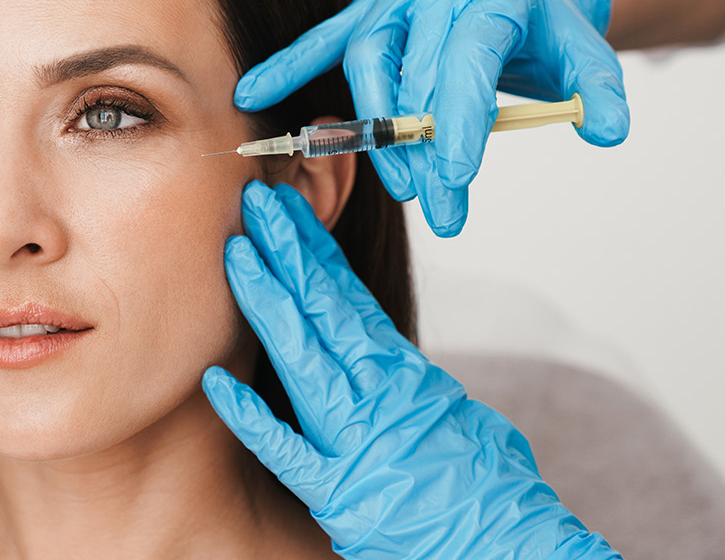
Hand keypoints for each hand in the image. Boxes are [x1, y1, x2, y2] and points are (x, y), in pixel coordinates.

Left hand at [202, 181, 617, 558]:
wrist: (509, 545)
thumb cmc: (491, 492)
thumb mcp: (460, 420)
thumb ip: (416, 389)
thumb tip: (395, 367)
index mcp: (406, 376)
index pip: (350, 299)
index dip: (315, 250)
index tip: (289, 210)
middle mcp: (378, 395)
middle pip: (322, 310)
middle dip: (285, 252)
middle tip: (253, 199)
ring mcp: (355, 441)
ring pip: (303, 356)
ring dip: (267, 301)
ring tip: (236, 252)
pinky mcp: (337, 493)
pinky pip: (284, 450)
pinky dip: (250, 415)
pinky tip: (215, 382)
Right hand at [235, 0, 629, 236]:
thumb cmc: (543, 24)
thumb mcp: (584, 52)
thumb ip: (601, 90)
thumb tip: (608, 131)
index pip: (468, 59)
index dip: (458, 119)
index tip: (454, 177)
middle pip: (417, 71)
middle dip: (425, 147)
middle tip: (439, 205)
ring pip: (369, 59)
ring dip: (378, 128)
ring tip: (403, 185)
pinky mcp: (366, 8)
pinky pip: (323, 38)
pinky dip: (288, 65)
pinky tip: (255, 91)